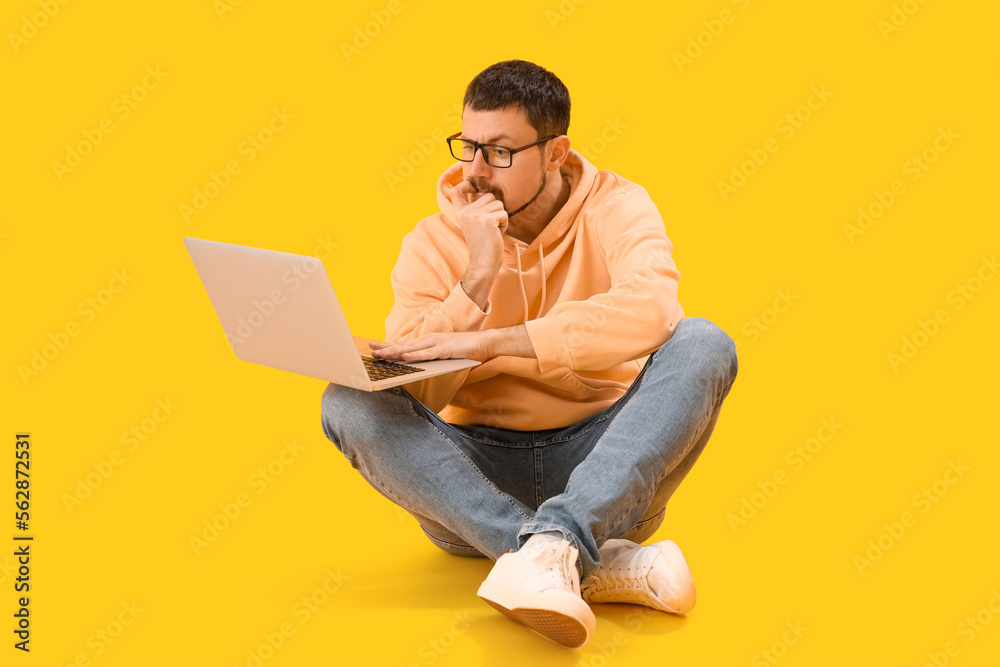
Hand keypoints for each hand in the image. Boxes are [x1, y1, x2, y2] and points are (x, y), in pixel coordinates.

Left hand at [369, 331, 491, 362]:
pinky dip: (415, 355)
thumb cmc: (463, 349)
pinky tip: (405, 357)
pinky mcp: (445, 350)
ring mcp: (436, 344)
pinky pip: (427, 354)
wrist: (481, 343)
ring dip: (396, 351)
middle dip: (387, 348)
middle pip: (404, 345)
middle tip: (371, 350)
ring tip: (382, 354)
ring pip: (412, 349)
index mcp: (427, 342)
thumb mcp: (442, 353)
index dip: (389, 346)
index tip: (375, 348)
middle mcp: (429, 340)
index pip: (404, 344)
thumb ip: (430, 357)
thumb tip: (417, 364)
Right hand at [450, 180, 507, 275]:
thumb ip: (477, 208)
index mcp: (460, 212)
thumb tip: (487, 192)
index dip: (466, 184)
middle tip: (489, 226)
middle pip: (489, 195)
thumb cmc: (483, 244)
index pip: (457, 191)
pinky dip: (504, 225)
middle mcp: (466, 212)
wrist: (483, 262)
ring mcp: (475, 215)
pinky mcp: (487, 220)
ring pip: (499, 204)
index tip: (472, 187)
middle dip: (495, 209)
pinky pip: (504, 214)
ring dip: (500, 217)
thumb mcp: (475, 223)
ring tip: (493, 230)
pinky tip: (496, 234)